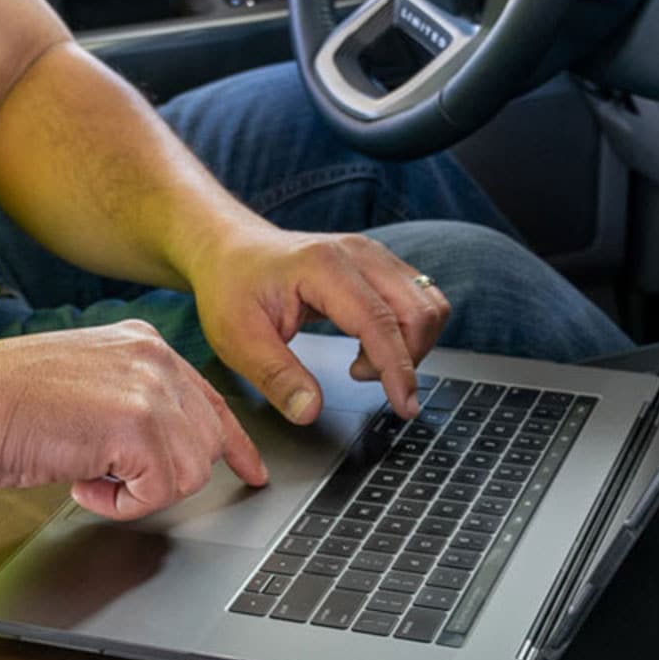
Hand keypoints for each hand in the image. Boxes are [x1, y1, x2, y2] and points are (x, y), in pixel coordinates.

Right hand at [0, 321, 267, 519]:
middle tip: (111, 478)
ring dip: (139, 491)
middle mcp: (156, 359)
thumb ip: (134, 400)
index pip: (210, 400)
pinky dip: (120, 504)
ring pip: (190, 473)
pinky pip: (159, 493)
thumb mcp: (87, 383)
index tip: (252, 471)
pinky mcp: (138, 427)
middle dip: (167, 476)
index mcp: (144, 344)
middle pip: (206, 442)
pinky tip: (82, 482)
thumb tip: (168, 444)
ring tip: (87, 473)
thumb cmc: (4, 403)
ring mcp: (151, 390)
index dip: (233, 444)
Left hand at [187, 223, 451, 424]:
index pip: (379, 322)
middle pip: (418, 310)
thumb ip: (276, 377)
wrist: (230, 248)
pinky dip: (407, 334)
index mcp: (323, 267)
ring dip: (410, 347)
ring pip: (428, 304)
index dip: (397, 369)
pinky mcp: (379, 265)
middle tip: (361, 379)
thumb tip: (309, 411)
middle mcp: (358, 254)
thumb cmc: (231, 287)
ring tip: (363, 365)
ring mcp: (373, 255)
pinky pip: (418, 300)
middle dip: (407, 360)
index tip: (403, 406)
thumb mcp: (238, 339)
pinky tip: (369, 348)